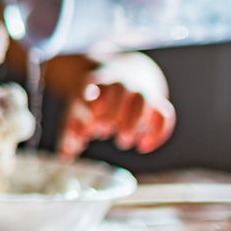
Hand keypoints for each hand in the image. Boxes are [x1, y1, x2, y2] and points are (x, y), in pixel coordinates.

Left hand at [56, 52, 174, 158]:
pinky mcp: (157, 103)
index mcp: (95, 80)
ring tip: (122, 143)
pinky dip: (158, 131)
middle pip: (120, 89)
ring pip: (144, 99)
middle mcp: (120, 81)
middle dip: (112, 112)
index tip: (85, 117)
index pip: (89, 82)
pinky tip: (143, 146)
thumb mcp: (78, 110)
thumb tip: (65, 155)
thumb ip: (70, 131)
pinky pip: (165, 114)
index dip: (87, 99)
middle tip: (102, 133)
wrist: (122, 75)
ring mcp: (140, 90)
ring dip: (135, 122)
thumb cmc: (93, 100)